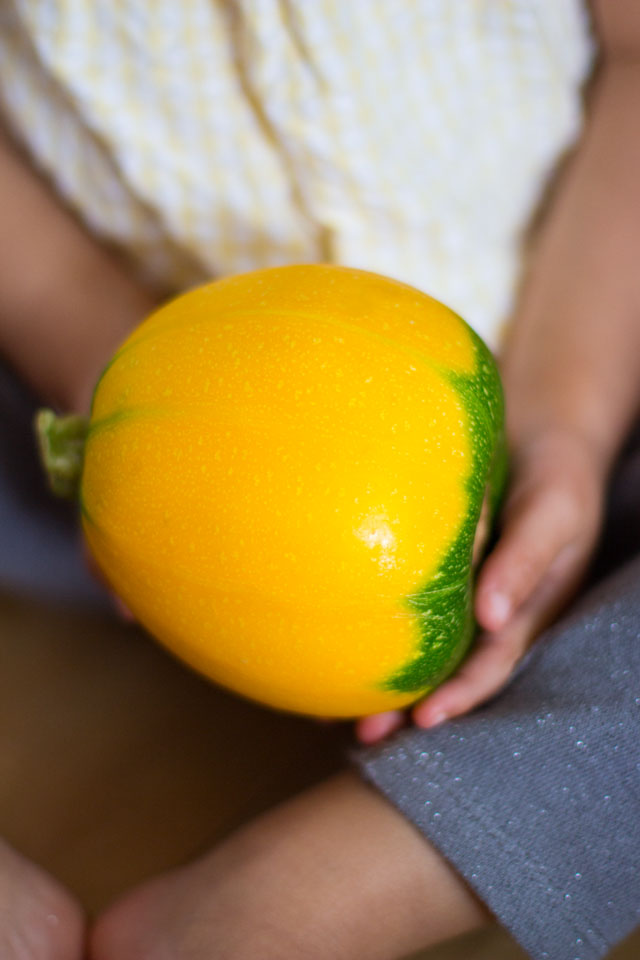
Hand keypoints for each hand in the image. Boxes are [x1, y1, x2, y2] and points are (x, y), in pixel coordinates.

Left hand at [356, 428, 605, 743]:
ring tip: (332, 711)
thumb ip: (525, 562)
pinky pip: (399, 605)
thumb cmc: (553, 478)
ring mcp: (456, 593)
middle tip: (366, 734)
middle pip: (446, 671)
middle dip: (408, 708)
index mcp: (523, 613)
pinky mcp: (428, 571)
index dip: (460, 696)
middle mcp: (485, 613)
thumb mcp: (554, 515)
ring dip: (382, 680)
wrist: (535, 438)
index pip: (490, 666)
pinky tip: (327, 643)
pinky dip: (368, 626)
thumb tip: (490, 618)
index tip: (423, 720)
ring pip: (418, 648)